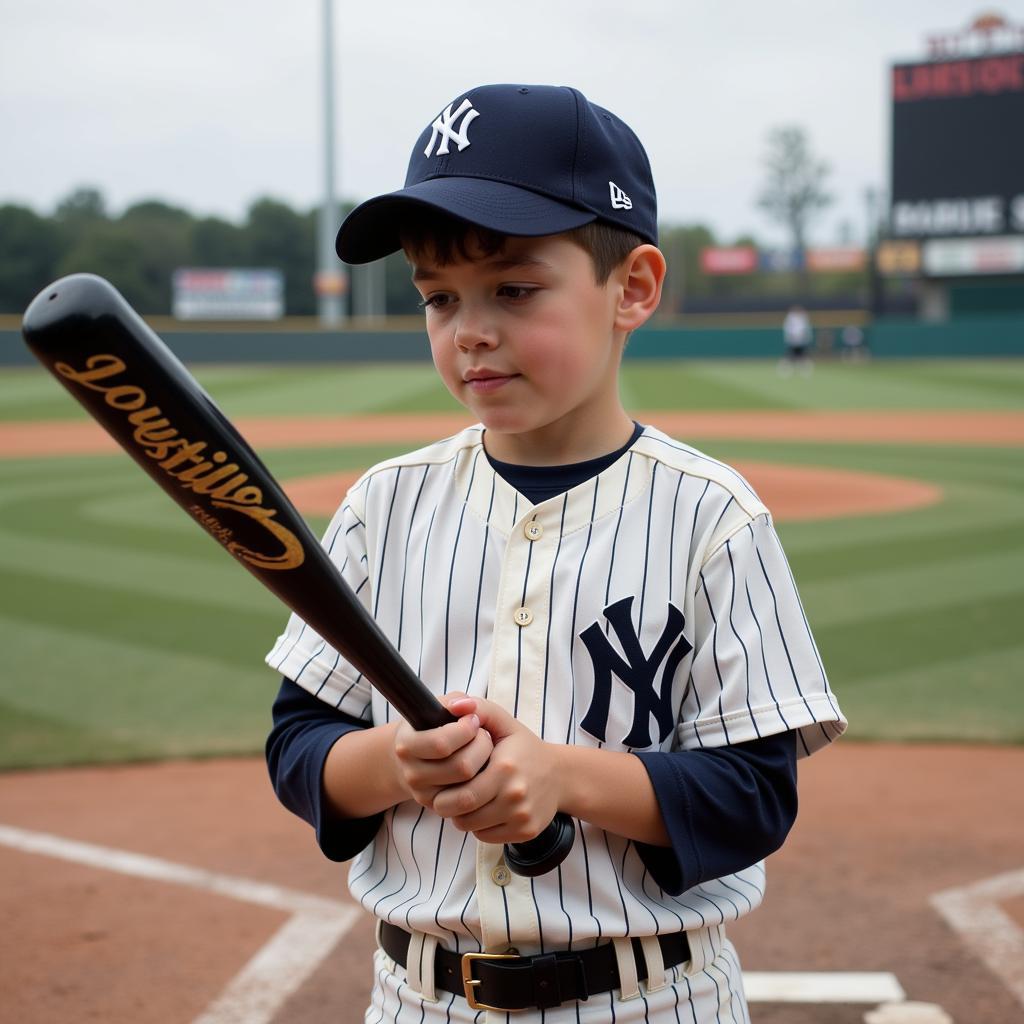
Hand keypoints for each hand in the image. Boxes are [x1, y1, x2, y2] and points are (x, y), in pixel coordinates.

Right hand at [392, 693, 492, 810]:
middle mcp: (412, 773)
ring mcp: (424, 795)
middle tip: (482, 735)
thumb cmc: (433, 726)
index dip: (465, 729)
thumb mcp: (439, 707)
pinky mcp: (438, 808)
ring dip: (485, 764)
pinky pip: (469, 799)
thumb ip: (456, 700)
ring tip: (483, 750)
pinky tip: (481, 768)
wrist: (413, 759)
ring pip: (469, 786)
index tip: (473, 720)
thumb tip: (467, 706)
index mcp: (407, 745)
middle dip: (481, 746)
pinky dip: (481, 783)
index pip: (441, 743)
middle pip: (461, 767)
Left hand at [431, 698, 562, 845]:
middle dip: (448, 806)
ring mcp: (521, 815)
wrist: (560, 775)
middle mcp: (514, 794)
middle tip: (447, 795)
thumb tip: (457, 705)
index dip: (445, 788)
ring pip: (472, 827)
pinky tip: (485, 810)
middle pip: (464, 812)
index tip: (445, 780)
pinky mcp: (526, 831)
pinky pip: (487, 837)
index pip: (460, 791)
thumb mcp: (503, 722)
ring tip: (467, 800)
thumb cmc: (523, 748)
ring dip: (462, 816)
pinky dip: (480, 827)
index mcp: (504, 767)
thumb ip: (478, 708)